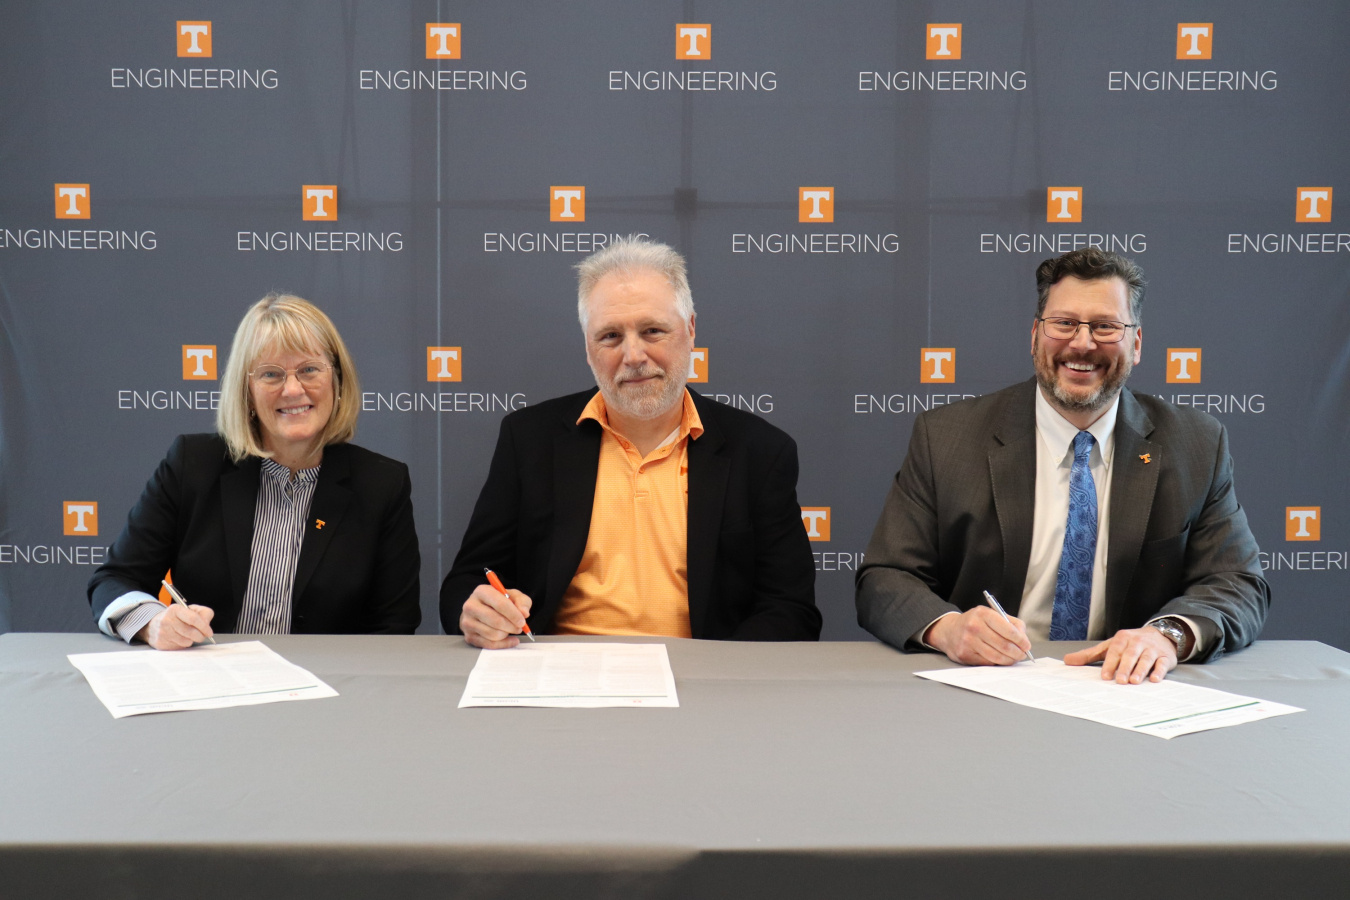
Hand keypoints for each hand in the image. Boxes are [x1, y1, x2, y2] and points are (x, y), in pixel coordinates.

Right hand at [138, 604, 214, 649]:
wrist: (154, 625)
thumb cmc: (177, 617)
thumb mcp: (191, 610)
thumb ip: (204, 613)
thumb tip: (207, 625)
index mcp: (175, 609)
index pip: (193, 619)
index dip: (204, 627)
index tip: (209, 632)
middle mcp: (167, 620)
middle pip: (191, 632)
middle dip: (200, 636)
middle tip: (203, 636)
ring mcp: (162, 633)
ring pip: (186, 641)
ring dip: (191, 640)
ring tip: (188, 635)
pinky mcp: (160, 643)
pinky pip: (179, 647)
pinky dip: (183, 644)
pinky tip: (180, 638)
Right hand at [460, 584, 532, 648]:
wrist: (484, 608)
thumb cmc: (499, 601)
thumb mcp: (513, 596)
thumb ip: (522, 602)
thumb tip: (524, 613)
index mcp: (482, 592)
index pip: (500, 604)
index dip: (514, 615)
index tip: (522, 621)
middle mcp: (471, 606)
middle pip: (496, 621)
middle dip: (511, 626)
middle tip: (519, 627)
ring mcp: (467, 622)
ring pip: (492, 634)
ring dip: (506, 634)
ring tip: (510, 629)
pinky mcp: (468, 636)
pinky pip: (488, 645)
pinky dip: (503, 644)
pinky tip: (510, 640)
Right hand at [926, 607, 1030, 665]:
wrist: (950, 631)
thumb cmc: (976, 622)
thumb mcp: (992, 615)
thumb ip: (1012, 624)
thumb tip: (1024, 639)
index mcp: (983, 613)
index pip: (1008, 629)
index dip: (1021, 640)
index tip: (1026, 645)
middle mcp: (974, 626)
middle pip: (1004, 645)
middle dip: (1018, 652)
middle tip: (1022, 654)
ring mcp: (968, 641)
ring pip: (997, 656)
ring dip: (1009, 660)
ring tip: (1014, 658)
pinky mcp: (965, 654)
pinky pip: (988, 662)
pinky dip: (998, 662)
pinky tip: (1000, 659)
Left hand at [1064, 627, 1179, 682]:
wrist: (1160, 635)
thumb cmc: (1130, 644)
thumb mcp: (1109, 646)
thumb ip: (1089, 655)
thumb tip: (1067, 660)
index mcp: (1122, 639)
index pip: (1114, 651)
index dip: (1109, 664)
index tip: (1104, 676)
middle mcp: (1137, 642)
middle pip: (1130, 655)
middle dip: (1124, 668)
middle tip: (1119, 681)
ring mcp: (1152, 649)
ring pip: (1146, 659)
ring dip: (1140, 670)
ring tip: (1134, 682)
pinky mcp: (1165, 657)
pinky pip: (1162, 664)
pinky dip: (1159, 671)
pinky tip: (1154, 679)